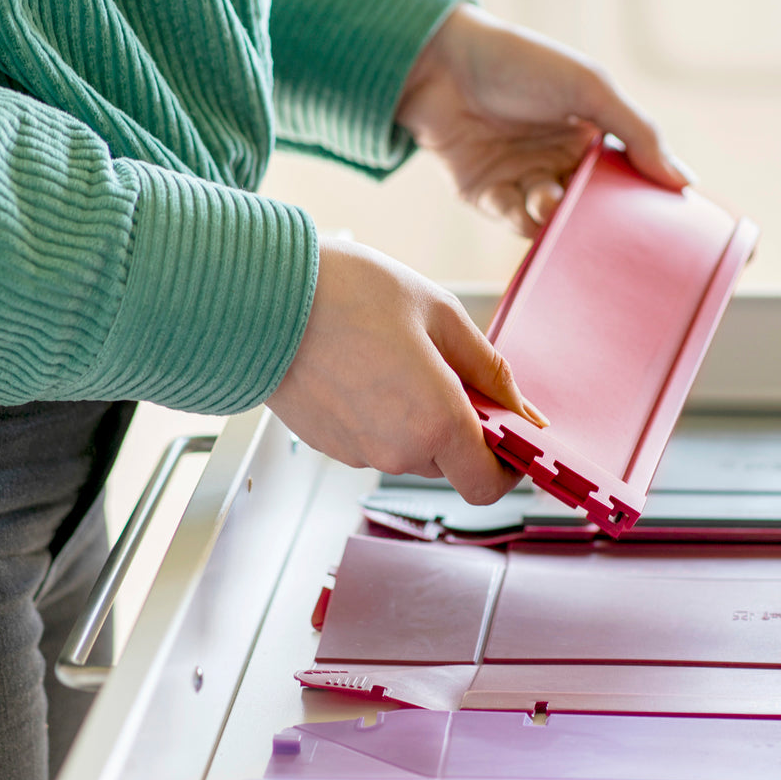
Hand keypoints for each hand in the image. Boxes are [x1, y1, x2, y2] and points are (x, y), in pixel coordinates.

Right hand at [267, 238, 543, 503]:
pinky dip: (380, 412)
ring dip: (417, 414)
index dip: (506, 466)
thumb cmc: (348, 294)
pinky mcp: (328, 445)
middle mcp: (397, 451)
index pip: (487, 484)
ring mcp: (358, 453)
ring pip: (410, 448)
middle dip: (458, 423)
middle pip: (449, 461)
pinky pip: (373, 438)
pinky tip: (362, 365)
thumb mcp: (439, 313)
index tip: (508, 434)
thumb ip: (488, 367)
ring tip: (393, 355)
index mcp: (436, 422)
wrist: (259, 297)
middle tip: (445, 365)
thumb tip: (521, 407)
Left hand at [396, 4, 692, 236]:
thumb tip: (684, 181)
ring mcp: (523, 179)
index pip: (627, 179)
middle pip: (590, 208)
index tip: (663, 224)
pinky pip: (513, 221)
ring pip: (552, 220)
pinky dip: (520, 217)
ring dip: (553, 215)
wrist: (440, 63)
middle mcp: (559, 160)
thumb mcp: (591, 89)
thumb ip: (639, 133)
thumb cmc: (519, 63)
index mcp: (591, 134)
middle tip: (604, 228)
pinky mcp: (487, 196)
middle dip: (595, 220)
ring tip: (547, 196)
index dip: (641, 200)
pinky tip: (522, 201)